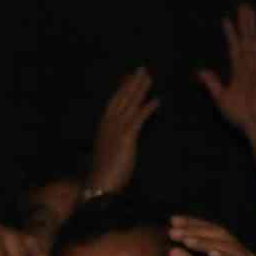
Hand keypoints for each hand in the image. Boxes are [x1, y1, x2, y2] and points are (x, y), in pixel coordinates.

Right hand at [84, 68, 158, 193]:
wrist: (99, 185)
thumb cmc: (102, 174)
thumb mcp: (107, 153)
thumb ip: (113, 142)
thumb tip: (118, 139)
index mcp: (103, 127)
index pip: (113, 102)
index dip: (122, 89)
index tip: (129, 77)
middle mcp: (108, 124)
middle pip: (122, 98)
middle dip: (132, 83)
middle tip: (142, 69)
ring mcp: (116, 130)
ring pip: (130, 105)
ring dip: (140, 90)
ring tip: (150, 78)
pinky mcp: (126, 137)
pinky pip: (139, 118)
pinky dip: (148, 108)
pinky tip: (156, 100)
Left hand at [167, 215, 255, 255]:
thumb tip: (172, 251)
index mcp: (231, 255)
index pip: (213, 232)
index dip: (193, 224)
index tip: (172, 220)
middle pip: (221, 234)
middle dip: (196, 231)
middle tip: (173, 230)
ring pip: (230, 247)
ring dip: (207, 243)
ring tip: (187, 241)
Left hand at [198, 3, 255, 137]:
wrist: (255, 124)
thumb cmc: (241, 114)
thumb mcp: (221, 98)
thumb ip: (212, 83)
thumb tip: (200, 72)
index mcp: (239, 72)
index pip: (234, 47)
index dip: (230, 34)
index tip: (225, 20)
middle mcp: (250, 66)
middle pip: (246, 39)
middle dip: (245, 23)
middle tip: (243, 6)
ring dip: (252, 27)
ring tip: (250, 12)